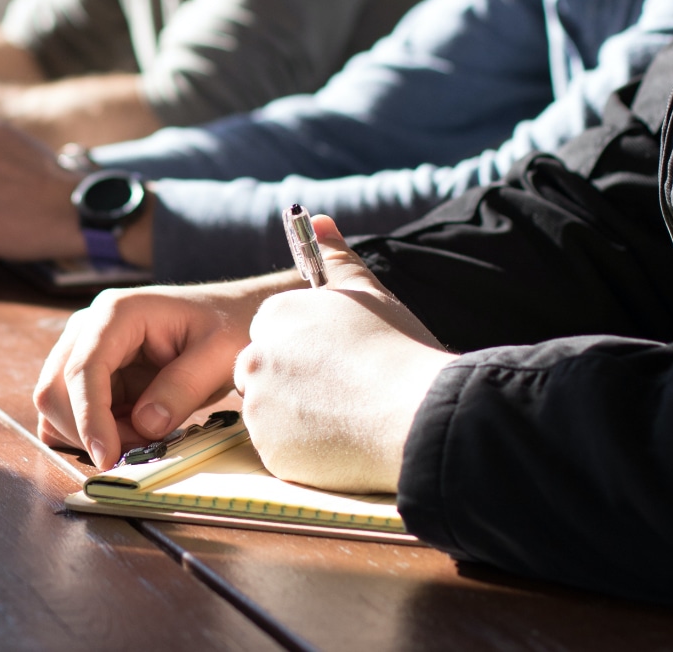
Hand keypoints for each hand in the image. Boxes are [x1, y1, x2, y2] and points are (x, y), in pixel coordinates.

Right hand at [34, 276, 301, 468]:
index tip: (107, 457)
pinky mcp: (90, 373)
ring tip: (141, 438)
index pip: (83, 369)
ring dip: (88, 434)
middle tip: (139, 449)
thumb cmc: (228, 327)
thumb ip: (182, 388)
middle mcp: (89, 327)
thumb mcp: (219, 355)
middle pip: (55, 388)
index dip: (89, 417)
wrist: (231, 317)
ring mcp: (84, 349)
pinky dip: (88, 432)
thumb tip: (144, 425)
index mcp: (116, 313)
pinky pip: (68, 411)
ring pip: (55, 403)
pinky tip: (126, 434)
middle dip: (88, 430)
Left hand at [236, 216, 455, 493]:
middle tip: (345, 393)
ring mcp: (258, 407)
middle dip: (296, 384)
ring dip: (300, 418)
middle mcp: (254, 358)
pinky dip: (306, 451)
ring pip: (272, 414)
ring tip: (350, 417)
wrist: (417, 414)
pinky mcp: (269, 450)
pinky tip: (343, 443)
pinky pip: (282, 450)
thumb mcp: (369, 293)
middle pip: (265, 374)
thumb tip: (316, 221)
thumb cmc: (398, 349)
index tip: (339, 362)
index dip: (308, 351)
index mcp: (275, 316)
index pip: (274, 334)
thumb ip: (335, 258)